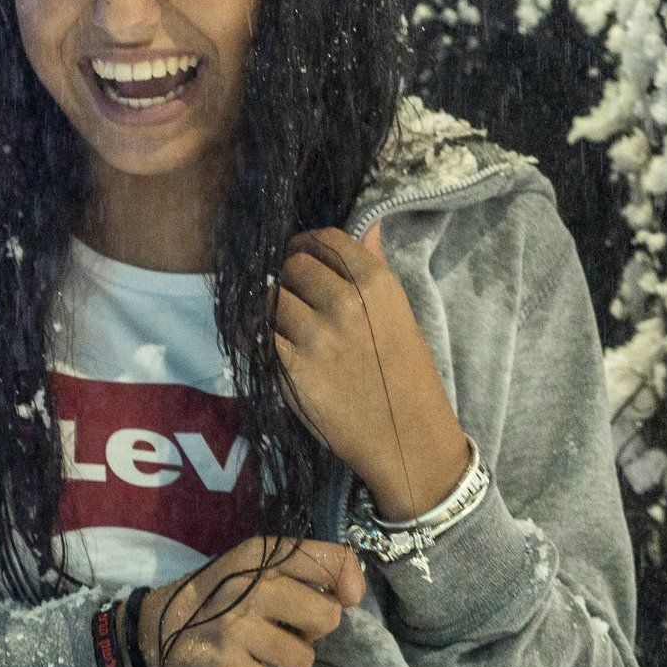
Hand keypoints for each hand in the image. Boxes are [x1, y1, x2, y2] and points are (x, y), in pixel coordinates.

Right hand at [137, 537, 364, 666]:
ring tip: (270, 663)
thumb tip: (352, 594)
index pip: (332, 561)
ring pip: (306, 660)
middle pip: (328, 618)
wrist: (152, 634)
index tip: (345, 599)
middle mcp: (253, 586)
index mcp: (262, 556)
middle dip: (313, 634)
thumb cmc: (214, 602)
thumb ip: (298, 572)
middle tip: (286, 635)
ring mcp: (238, 627)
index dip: (350, 584)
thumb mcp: (250, 569)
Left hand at [273, 223, 472, 521]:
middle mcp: (344, 304)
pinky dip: (262, 335)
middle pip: (293, 265)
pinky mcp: (289, 369)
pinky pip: (259, 334)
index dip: (309, 244)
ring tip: (291, 324)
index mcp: (377, 285)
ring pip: (272, 298)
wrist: (406, 439)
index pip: (325, 239)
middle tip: (298, 294)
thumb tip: (369, 226)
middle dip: (291, 276)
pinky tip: (280, 345)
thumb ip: (374, 268)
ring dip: (276, 308)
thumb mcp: (400, 314)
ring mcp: (313, 337)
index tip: (305, 255)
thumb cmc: (407, 376)